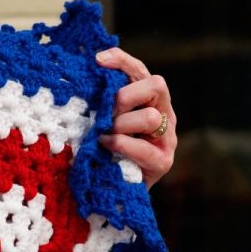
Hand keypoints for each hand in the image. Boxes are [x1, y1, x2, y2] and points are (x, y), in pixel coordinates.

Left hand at [95, 47, 176, 186]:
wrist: (111, 191)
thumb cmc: (103, 149)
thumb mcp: (101, 118)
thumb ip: (101, 100)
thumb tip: (83, 74)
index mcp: (149, 99)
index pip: (140, 71)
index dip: (122, 61)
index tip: (98, 60)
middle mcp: (164, 114)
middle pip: (157, 85)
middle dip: (126, 95)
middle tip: (107, 111)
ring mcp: (167, 139)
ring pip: (152, 117)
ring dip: (122, 124)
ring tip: (105, 134)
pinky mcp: (163, 162)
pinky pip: (143, 148)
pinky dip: (121, 144)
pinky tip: (105, 144)